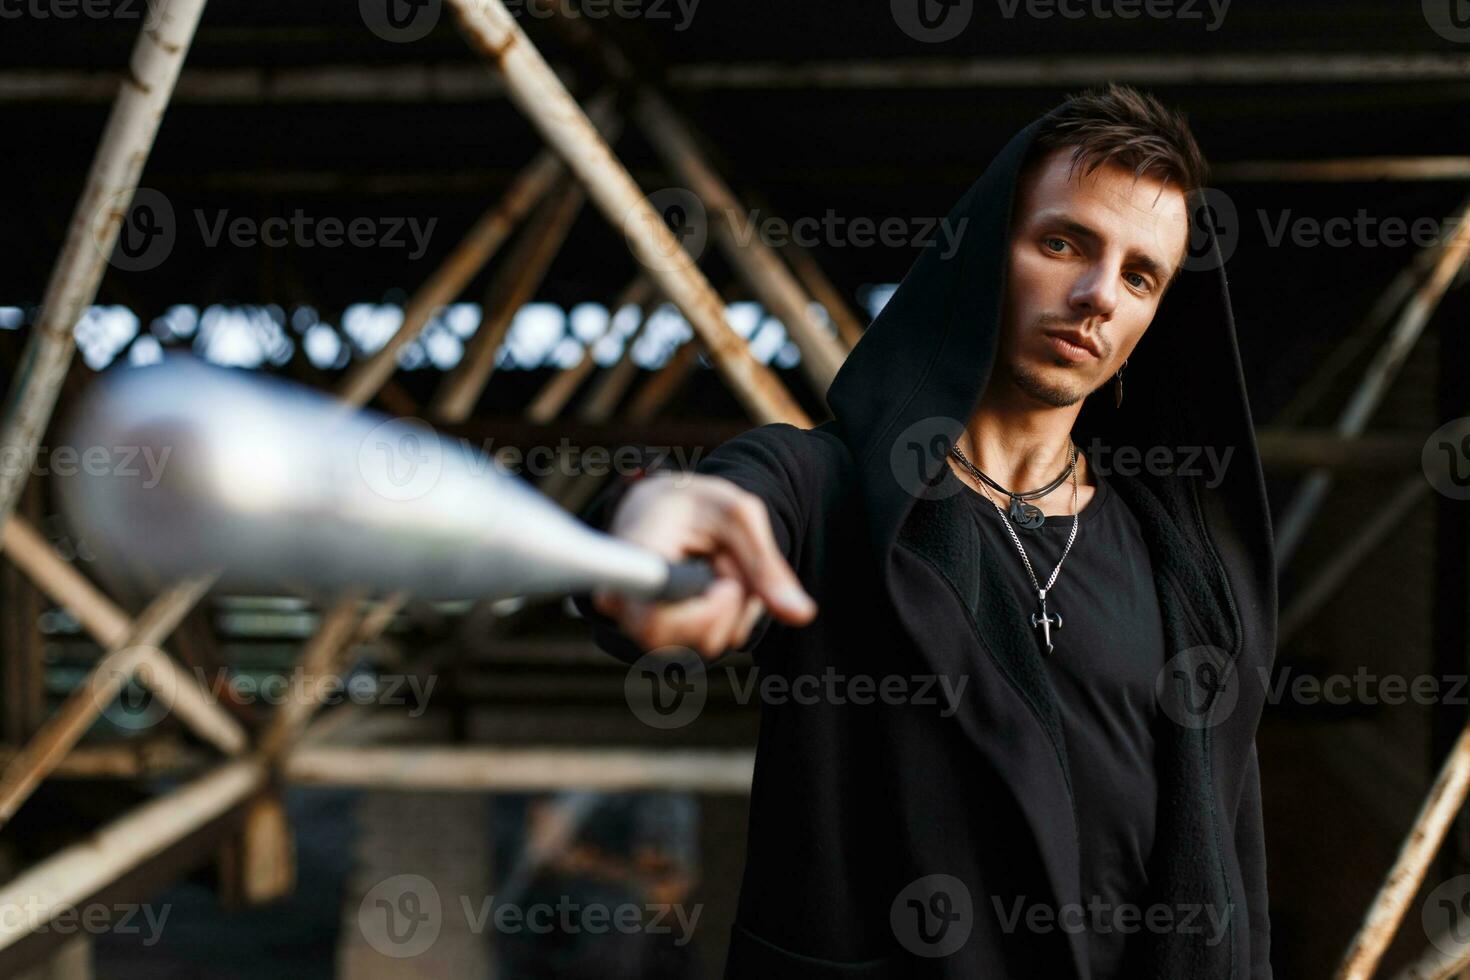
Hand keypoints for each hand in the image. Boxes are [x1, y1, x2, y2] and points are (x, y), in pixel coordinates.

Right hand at [592, 472, 816, 658]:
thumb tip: (801, 615)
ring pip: (709, 642)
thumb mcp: (738, 515)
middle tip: (727, 560)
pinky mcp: (661, 636)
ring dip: (734, 606)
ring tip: (719, 565)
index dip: (705, 612)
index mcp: (634, 562)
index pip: (655, 621)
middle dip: (732, 602)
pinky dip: (727, 614)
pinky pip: (709, 641)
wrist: (662, 506)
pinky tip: (715, 583)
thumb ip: (767, 565)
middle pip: (694, 638)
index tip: (725, 584)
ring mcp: (641, 625)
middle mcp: (626, 603)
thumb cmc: (694, 503)